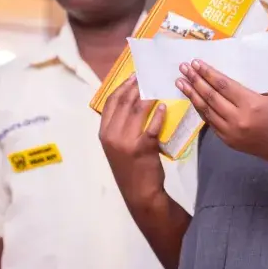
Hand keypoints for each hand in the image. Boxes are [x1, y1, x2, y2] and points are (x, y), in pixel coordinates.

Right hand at [98, 75, 167, 205]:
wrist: (140, 193)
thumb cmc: (130, 168)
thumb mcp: (117, 147)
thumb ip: (120, 127)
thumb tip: (131, 102)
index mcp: (104, 134)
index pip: (110, 103)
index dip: (121, 87)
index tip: (132, 76)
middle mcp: (112, 136)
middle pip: (123, 103)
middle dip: (134, 86)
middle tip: (146, 75)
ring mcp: (127, 142)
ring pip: (137, 111)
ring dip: (147, 96)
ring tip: (156, 86)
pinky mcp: (143, 148)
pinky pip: (152, 126)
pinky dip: (158, 114)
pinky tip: (163, 106)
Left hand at [177, 60, 267, 169]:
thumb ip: (252, 89)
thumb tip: (231, 78)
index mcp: (251, 104)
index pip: (223, 85)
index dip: (208, 73)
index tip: (196, 63)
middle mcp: (237, 119)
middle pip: (211, 97)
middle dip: (195, 81)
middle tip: (183, 69)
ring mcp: (231, 133)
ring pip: (206, 111)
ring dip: (193, 95)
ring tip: (181, 82)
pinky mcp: (228, 141)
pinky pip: (211, 122)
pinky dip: (202, 110)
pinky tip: (194, 100)